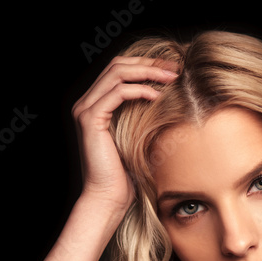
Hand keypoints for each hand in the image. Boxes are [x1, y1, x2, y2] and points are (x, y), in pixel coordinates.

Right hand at [71, 57, 179, 214]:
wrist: (109, 197)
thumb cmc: (126, 174)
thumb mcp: (138, 137)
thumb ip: (143, 114)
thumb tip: (169, 96)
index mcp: (96, 104)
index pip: (120, 70)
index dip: (146, 64)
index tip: (172, 68)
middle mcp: (87, 102)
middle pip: (118, 65)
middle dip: (149, 63)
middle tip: (175, 67)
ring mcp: (86, 109)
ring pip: (117, 73)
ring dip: (147, 72)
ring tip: (171, 77)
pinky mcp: (90, 119)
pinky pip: (117, 93)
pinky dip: (139, 90)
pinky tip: (157, 96)